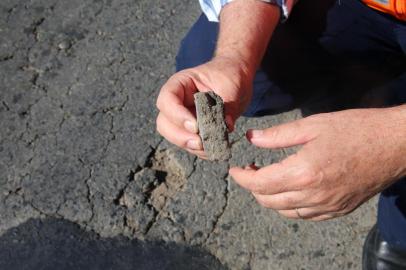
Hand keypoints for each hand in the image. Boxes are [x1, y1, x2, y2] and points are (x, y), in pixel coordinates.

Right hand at [156, 56, 252, 157]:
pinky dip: (201, 151)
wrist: (236, 78)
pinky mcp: (192, 130)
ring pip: (174, 137)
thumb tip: (226, 127)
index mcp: (181, 83)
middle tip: (200, 143)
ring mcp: (182, 117)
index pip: (167, 99)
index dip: (177, 115)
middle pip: (164, 123)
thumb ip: (228, 106)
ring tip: (212, 148)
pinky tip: (215, 150)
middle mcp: (177, 102)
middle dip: (180, 137)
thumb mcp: (231, 86)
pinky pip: (190, 144)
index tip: (195, 127)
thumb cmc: (230, 76)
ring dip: (191, 146)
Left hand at [230, 108, 405, 220]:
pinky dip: (289, 206)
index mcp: (304, 172)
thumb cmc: (356, 129)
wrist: (395, 144)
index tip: (234, 169)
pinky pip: (305, 216)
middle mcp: (314, 195)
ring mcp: (327, 206)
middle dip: (253, 187)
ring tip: (267, 178)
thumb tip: (252, 138)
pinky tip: (290, 190)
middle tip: (250, 169)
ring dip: (269, 198)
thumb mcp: (313, 125)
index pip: (259, 183)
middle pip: (269, 202)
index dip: (242, 177)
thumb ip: (278, 135)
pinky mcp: (338, 210)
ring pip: (285, 212)